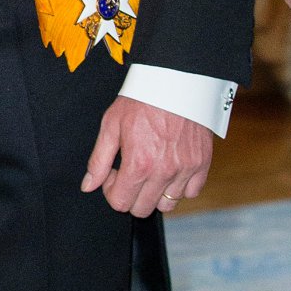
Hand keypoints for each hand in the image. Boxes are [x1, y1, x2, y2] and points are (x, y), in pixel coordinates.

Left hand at [82, 94, 213, 217]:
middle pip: (142, 209)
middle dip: (131, 194)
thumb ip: (98, 160)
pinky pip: (191, 192)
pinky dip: (180, 186)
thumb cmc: (141, 99)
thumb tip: (88, 186)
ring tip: (151, 171)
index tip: (113, 173)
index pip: (120, 202)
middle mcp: (164, 172)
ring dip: (155, 193)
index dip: (111, 190)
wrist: (175, 81)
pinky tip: (170, 169)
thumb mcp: (111, 125)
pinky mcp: (203, 163)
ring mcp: (186, 169)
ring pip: (168, 204)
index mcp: (138, 164)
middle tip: (130, 171)